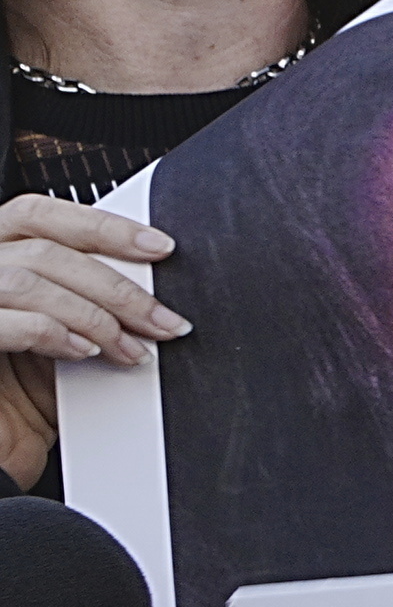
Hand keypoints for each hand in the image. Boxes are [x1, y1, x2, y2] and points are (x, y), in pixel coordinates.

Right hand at [0, 190, 177, 372]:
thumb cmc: (24, 391)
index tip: (159, 247)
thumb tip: (148, 285)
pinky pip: (3, 321)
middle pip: (42, 251)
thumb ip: (87, 296)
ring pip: (26, 282)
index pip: (37, 216)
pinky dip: (52, 333)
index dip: (100, 226)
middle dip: (115, 287)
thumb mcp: (65, 332)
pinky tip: (82, 352)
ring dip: (92, 316)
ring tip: (129, 349)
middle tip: (162, 321)